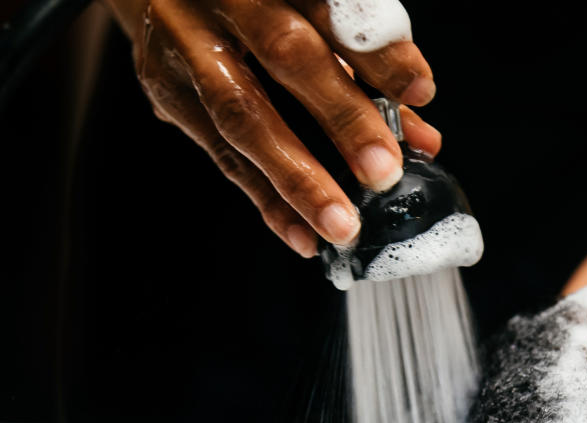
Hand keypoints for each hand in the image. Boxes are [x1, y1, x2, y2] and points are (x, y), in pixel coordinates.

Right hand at [104, 0, 441, 256]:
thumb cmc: (255, 0)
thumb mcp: (310, 15)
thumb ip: (366, 68)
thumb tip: (422, 139)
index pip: (331, 7)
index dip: (376, 52)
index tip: (419, 90)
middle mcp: (226, 0)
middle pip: (288, 55)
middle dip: (342, 118)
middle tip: (381, 170)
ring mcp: (186, 43)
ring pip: (242, 115)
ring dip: (298, 178)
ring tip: (340, 224)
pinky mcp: (164, 88)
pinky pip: (220, 153)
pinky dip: (266, 199)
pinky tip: (301, 234)